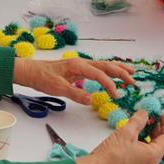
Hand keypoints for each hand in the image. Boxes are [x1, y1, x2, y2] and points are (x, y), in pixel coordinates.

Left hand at [13, 56, 134, 104]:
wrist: (30, 71)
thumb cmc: (42, 78)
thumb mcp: (57, 88)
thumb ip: (75, 93)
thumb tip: (92, 100)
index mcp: (78, 66)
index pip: (100, 74)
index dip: (110, 84)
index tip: (117, 95)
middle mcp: (82, 63)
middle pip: (106, 66)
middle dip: (121, 72)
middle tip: (134, 81)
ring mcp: (81, 65)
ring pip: (104, 65)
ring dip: (118, 69)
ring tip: (131, 73)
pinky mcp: (79, 69)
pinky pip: (98, 68)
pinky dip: (109, 71)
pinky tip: (113, 74)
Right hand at [76, 110, 163, 163]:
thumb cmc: (112, 152)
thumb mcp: (127, 131)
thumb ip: (139, 120)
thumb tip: (145, 113)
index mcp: (153, 156)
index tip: (162, 114)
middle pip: (161, 144)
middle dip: (158, 129)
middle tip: (152, 116)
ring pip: (152, 149)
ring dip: (149, 135)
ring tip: (142, 123)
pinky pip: (144, 154)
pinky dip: (143, 143)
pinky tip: (134, 135)